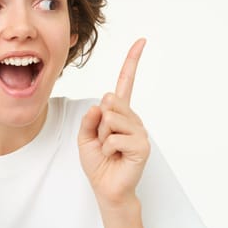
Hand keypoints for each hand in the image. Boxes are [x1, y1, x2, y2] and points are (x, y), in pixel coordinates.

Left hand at [78, 38, 149, 204]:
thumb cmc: (98, 160)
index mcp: (119, 112)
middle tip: (103, 139)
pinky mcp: (142, 145)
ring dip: (102, 136)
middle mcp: (132, 118)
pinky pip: (114, 138)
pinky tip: (115, 156)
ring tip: (110, 149)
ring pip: (111, 119)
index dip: (132, 61)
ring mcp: (139, 131)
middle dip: (99, 122)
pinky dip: (107, 148)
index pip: (126, 82)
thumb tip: (101, 104)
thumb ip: (90, 118)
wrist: (106, 186)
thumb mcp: (85, 136)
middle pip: (110, 101)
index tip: (141, 41)